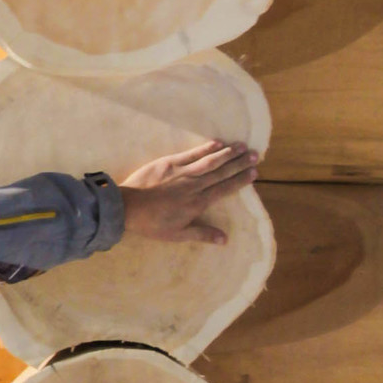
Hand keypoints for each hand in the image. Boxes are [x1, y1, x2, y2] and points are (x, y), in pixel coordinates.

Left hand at [116, 137, 258, 244]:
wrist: (126, 207)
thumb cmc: (151, 224)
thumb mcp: (177, 235)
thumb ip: (202, 234)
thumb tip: (225, 239)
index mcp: (197, 203)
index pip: (225, 189)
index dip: (240, 180)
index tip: (254, 173)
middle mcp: (194, 186)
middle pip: (221, 172)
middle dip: (239, 163)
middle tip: (255, 155)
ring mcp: (182, 173)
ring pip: (210, 161)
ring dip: (227, 153)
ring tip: (242, 146)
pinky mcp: (169, 163)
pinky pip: (191, 154)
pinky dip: (205, 148)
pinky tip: (217, 142)